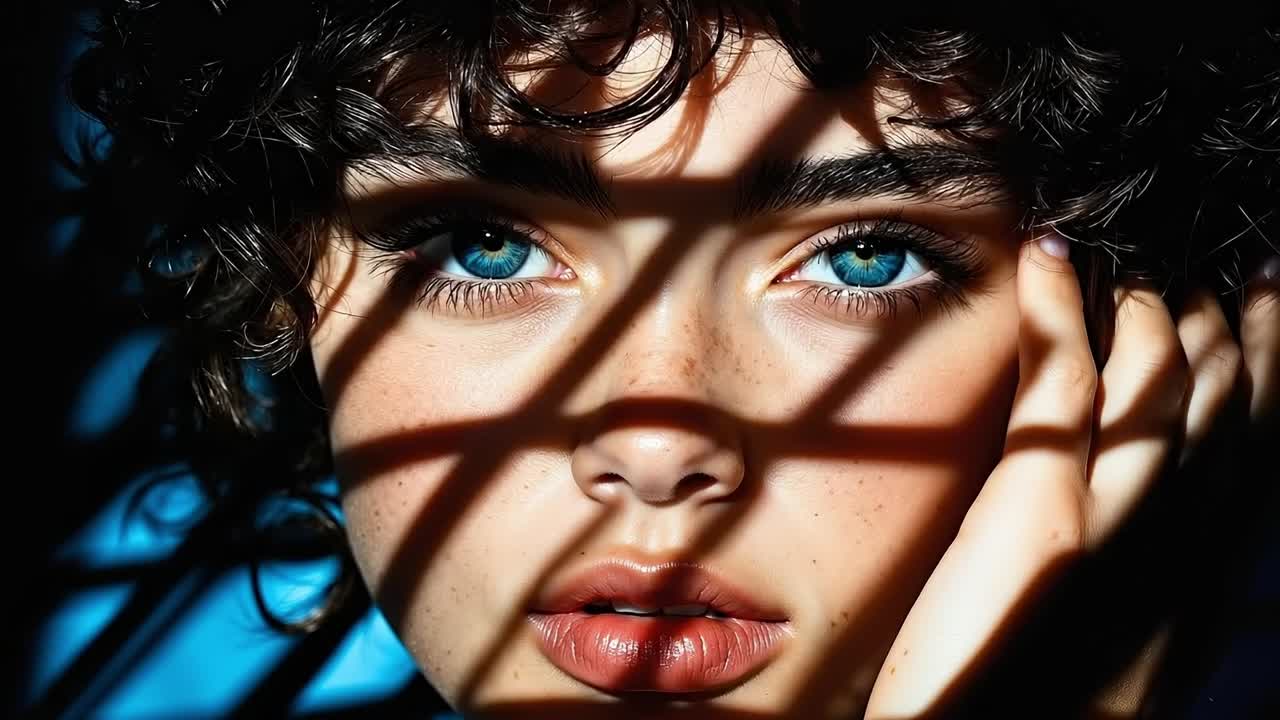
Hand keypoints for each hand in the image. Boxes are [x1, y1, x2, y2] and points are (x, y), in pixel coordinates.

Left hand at [863, 236, 1278, 718]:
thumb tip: (1136, 546)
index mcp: (1191, 593)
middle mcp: (1175, 557)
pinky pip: (1063, 387)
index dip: (1266, 387)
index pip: (1244, 467)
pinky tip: (1052, 262)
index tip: (1264, 324)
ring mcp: (1116, 532)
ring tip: (1140, 266)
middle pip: (1223, 417)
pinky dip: (1060, 314)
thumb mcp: (1115, 661)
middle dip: (1234, 335)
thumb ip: (1138, 595)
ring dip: (1156, 314)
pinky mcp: (1042, 521)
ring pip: (1163, 391)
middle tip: (1234, 273)